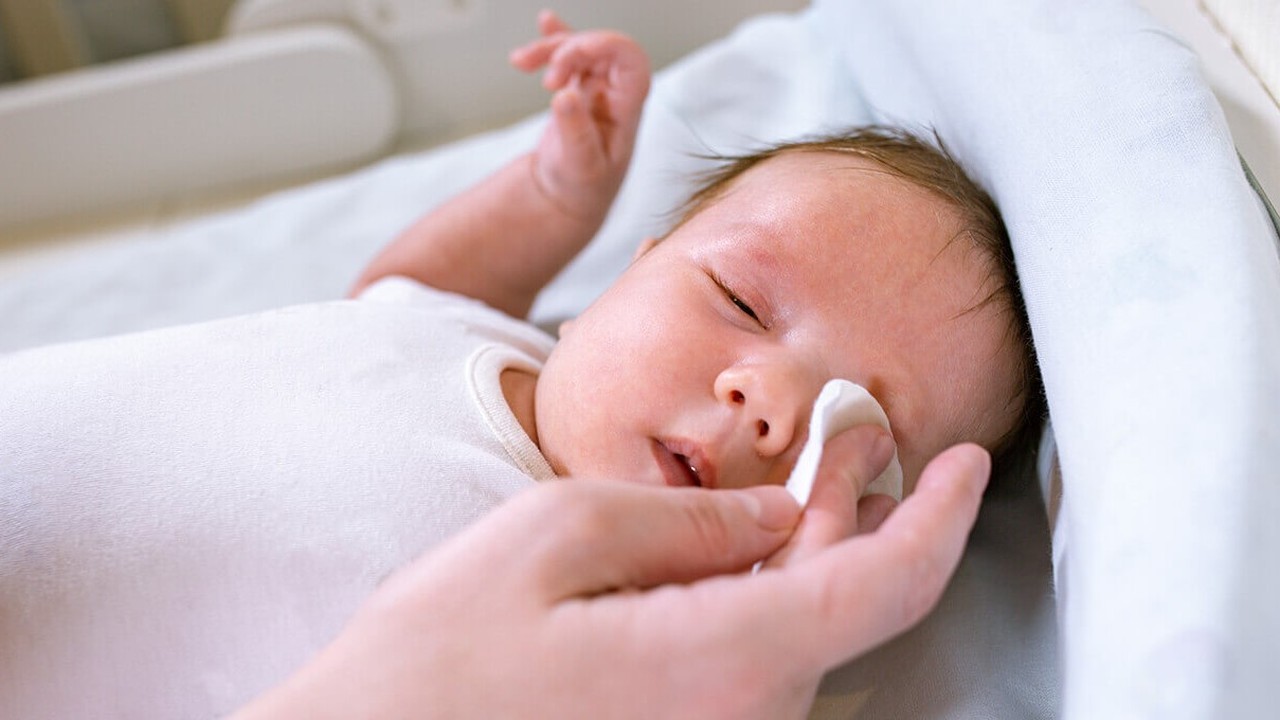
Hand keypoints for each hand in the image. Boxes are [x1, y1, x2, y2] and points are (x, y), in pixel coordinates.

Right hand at [232, 440, 988, 719]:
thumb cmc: (432, 663)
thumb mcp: (552, 536)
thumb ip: (683, 519)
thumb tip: (770, 515)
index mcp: (725, 661)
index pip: (886, 587)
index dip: (941, 516)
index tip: (968, 460)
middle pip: (847, 608)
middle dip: (865, 514)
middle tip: (858, 435)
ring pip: (803, 637)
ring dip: (814, 554)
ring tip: (801, 479)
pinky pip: (753, 667)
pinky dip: (769, 599)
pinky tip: (741, 551)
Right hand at [509, 10, 650, 223]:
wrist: (567, 199)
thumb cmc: (582, 189)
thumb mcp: (579, 167)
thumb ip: (575, 132)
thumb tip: (565, 96)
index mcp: (627, 109)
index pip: (631, 61)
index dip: (605, 46)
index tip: (572, 54)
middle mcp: (615, 94)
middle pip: (601, 49)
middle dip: (570, 50)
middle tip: (546, 79)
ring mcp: (597, 89)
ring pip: (580, 50)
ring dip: (551, 48)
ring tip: (521, 61)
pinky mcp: (577, 90)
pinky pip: (570, 57)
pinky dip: (555, 40)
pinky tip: (546, 22)